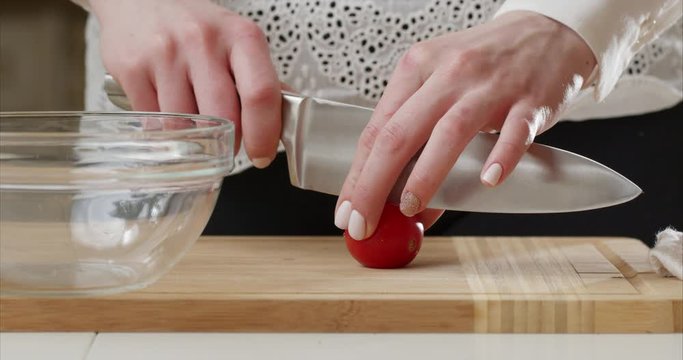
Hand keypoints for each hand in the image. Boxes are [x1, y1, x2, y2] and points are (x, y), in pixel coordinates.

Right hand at [91, 0, 280, 166]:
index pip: (261, 93)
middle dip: (228, 143)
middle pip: (223, 116)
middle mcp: (202, 41)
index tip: (262, 154)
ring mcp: (165, 55)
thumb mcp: (238, 41)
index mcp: (241, 36)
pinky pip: (153, 122)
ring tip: (195, 128)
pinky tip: (169, 117)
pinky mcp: (131, 69)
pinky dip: (164, 131)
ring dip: (194, 139)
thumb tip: (289, 120)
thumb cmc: (196, 27)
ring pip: (185, 126)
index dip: (264, 133)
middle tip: (226, 146)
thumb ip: (263, 81)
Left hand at [335, 11, 596, 239]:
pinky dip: (500, 157)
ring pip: (449, 132)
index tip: (348, 211)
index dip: (357, 175)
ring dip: (425, 175)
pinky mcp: (530, 99)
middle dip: (374, 184)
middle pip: (400, 133)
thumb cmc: (485, 63)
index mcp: (418, 68)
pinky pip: (513, 132)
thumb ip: (420, 141)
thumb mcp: (441, 84)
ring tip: (410, 207)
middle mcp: (448, 73)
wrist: (546, 31)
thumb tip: (405, 206)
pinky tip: (487, 181)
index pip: (376, 129)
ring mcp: (489, 85)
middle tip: (364, 222)